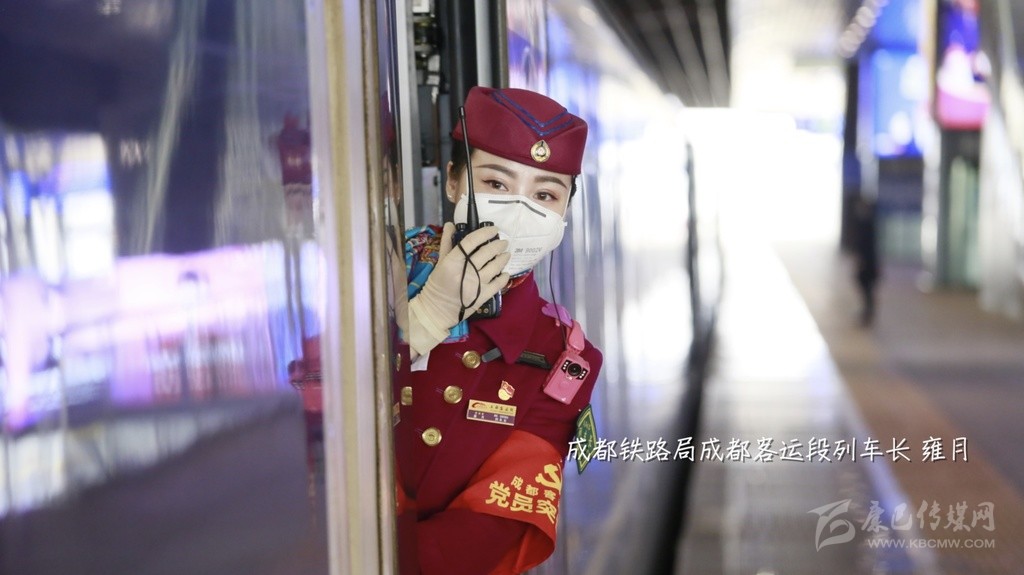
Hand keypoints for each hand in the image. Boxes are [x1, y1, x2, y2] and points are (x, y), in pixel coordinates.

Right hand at [408, 223, 509, 355]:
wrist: (437, 309)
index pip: (471, 241)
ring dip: (503, 259)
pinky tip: (505, 273)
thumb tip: (450, 224)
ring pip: (495, 266)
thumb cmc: (438, 284)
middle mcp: (466, 271)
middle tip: (503, 242)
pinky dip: (504, 277)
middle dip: (497, 245)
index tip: (494, 229)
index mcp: (453, 261)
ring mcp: (476, 284)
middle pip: (486, 253)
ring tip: (506, 254)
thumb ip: (447, 243)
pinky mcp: (482, 296)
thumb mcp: (440, 262)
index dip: (484, 233)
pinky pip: (498, 284)